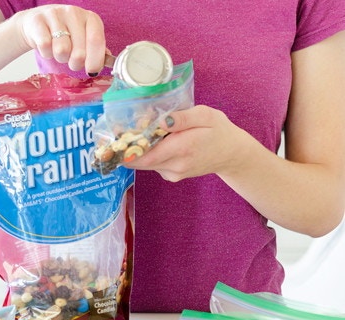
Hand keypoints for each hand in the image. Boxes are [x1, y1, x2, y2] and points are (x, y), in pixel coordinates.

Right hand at [12, 5, 107, 74]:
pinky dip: (46, 53)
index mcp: (90, 18)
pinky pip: (45, 47)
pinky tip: (47, 47)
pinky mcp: (38, 21)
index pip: (96, 41)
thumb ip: (96, 50)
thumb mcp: (84, 38)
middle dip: (75, 63)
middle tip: (70, 60)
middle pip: (79, 51)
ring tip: (58, 51)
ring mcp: (55, 15)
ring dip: (60, 58)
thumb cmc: (64, 33)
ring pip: (62, 50)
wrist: (37, 23)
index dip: (95, 60)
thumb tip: (108, 63)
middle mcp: (74, 13)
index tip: (91, 71)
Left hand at [125, 105, 255, 181]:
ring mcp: (173, 174)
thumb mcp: (205, 116)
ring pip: (145, 164)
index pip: (144, 155)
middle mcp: (174, 165)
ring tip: (136, 134)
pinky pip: (153, 165)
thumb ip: (183, 118)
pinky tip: (154, 142)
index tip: (114, 137)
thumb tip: (162, 121)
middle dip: (127, 148)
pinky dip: (149, 154)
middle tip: (118, 132)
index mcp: (181, 148)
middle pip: (140, 161)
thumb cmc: (219, 131)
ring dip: (138, 151)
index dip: (126, 149)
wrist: (232, 154)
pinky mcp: (172, 176)